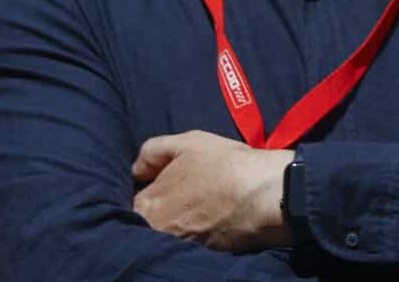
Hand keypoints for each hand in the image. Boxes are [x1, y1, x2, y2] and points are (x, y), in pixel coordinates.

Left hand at [131, 130, 293, 252]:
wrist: (265, 194)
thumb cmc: (225, 165)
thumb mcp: (187, 142)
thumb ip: (152, 151)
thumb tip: (137, 169)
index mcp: (146, 206)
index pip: (132, 204)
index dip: (148, 192)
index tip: (165, 185)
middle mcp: (155, 232)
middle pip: (147, 223)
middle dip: (161, 210)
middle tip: (183, 196)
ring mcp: (176, 247)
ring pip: (167, 234)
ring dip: (177, 223)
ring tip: (199, 208)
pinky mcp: (199, 256)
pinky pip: (187, 244)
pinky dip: (194, 234)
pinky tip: (211, 220)